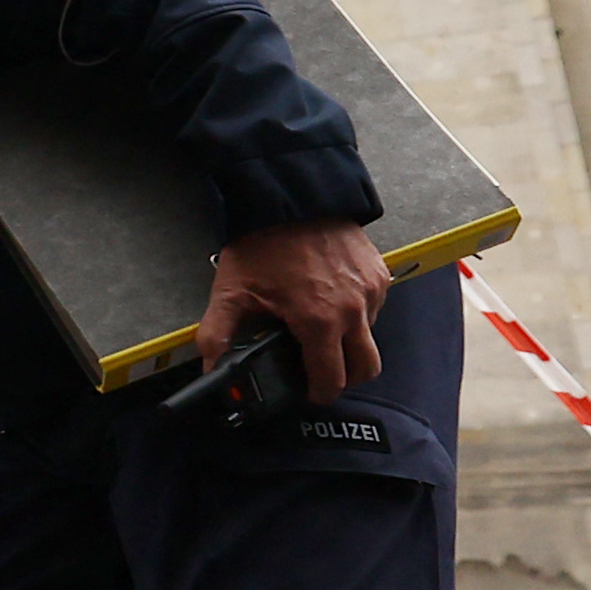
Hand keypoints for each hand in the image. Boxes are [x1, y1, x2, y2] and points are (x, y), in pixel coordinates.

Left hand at [194, 217, 389, 401]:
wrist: (291, 197)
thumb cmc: (262, 243)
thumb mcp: (231, 293)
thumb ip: (218, 337)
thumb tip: (211, 370)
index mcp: (319, 322)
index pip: (332, 381)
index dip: (318, 392)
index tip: (308, 390)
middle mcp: (353, 311)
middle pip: (365, 369)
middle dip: (345, 377)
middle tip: (321, 370)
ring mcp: (371, 292)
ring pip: (371, 337)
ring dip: (351, 343)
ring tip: (320, 328)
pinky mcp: (379, 274)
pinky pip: (375, 307)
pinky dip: (358, 314)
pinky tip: (331, 300)